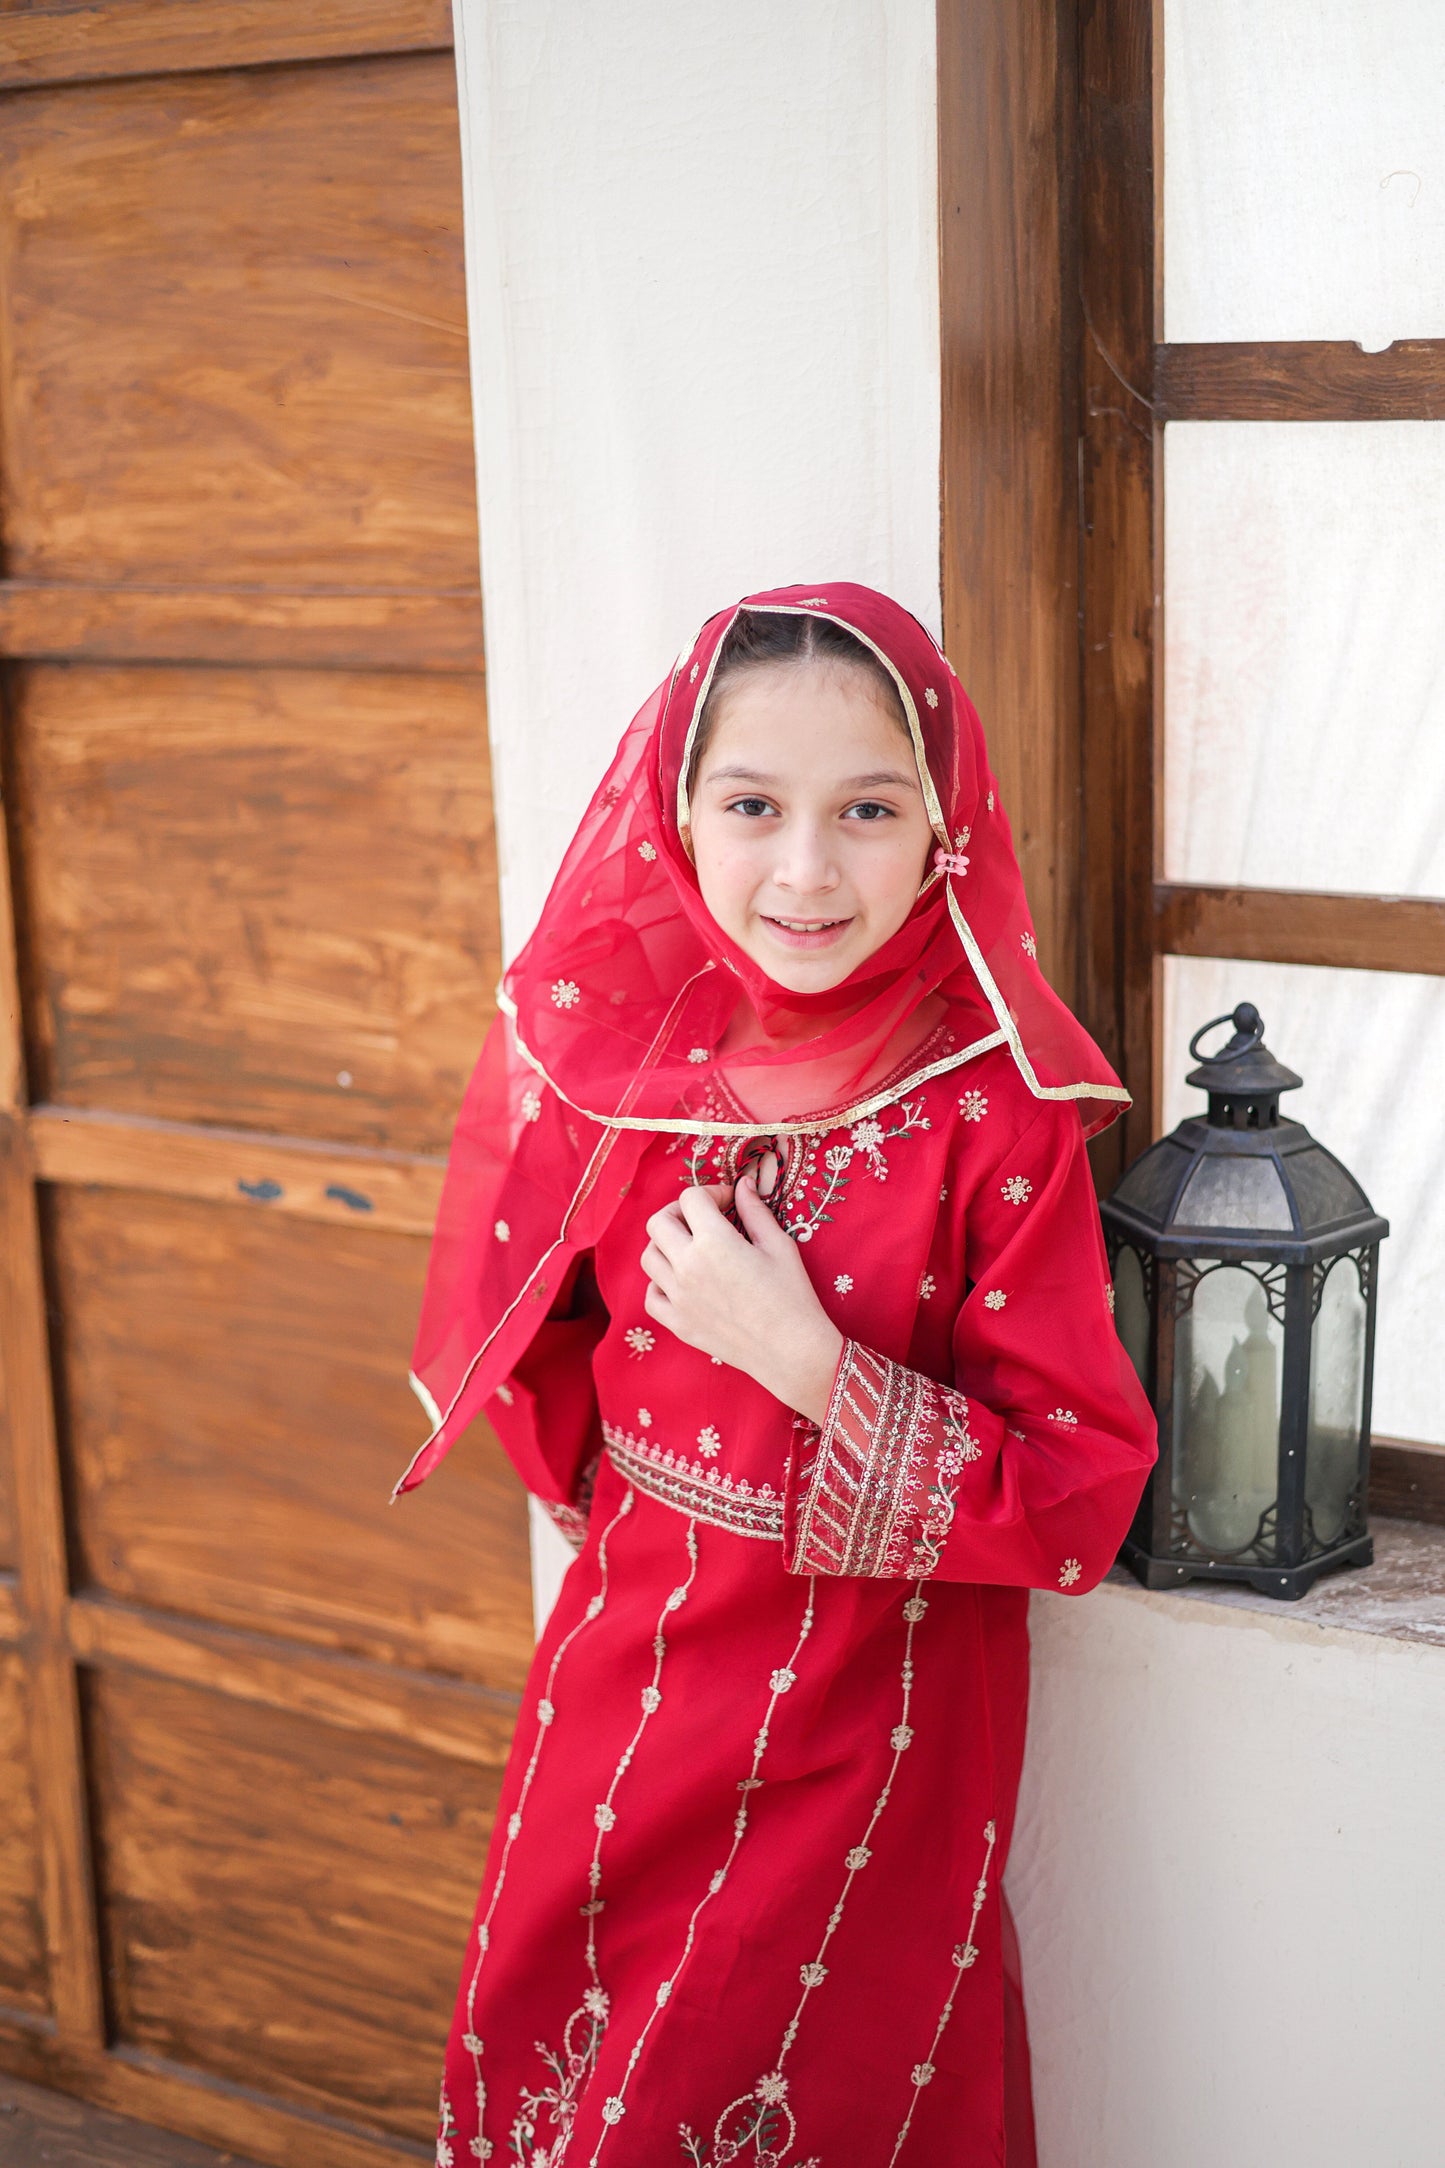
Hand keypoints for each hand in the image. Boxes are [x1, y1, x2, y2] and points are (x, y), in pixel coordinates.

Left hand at [641, 1176, 843, 1424]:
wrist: (791, 1350)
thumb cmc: (792, 1296)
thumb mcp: (779, 1246)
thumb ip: (755, 1211)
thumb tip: (742, 1184)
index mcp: (714, 1242)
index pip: (690, 1198)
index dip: (711, 1193)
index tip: (728, 1203)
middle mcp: (687, 1267)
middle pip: (658, 1222)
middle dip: (679, 1212)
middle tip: (702, 1219)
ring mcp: (678, 1297)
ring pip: (648, 1256)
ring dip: (666, 1245)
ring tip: (691, 1248)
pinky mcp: (678, 1323)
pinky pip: (651, 1296)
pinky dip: (660, 1283)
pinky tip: (682, 1282)